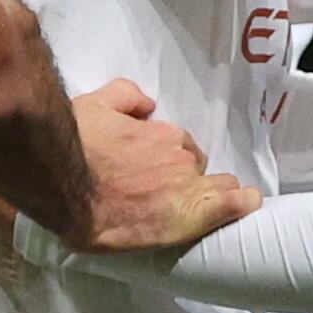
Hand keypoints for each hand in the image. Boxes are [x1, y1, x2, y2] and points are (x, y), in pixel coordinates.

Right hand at [64, 77, 257, 250]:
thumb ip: (124, 96)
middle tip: (164, 194)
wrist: (64, 186)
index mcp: (160, 133)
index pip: (179, 146)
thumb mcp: (93, 105)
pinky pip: (230, 206)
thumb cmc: (74, 145)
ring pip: (215, 186)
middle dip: (188, 177)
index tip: (157, 171)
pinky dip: (242, 203)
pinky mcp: (188, 216)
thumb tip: (145, 103)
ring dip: (207, 194)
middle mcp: (178, 157)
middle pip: (197, 167)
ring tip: (192, 211)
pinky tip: (249, 203)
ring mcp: (186, 186)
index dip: (169, 160)